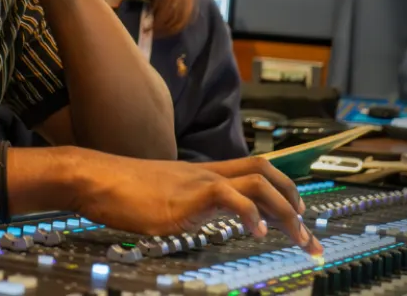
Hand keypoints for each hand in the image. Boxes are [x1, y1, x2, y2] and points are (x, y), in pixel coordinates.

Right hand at [72, 153, 322, 257]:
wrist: (98, 180)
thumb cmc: (124, 194)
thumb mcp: (166, 201)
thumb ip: (191, 207)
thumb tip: (206, 221)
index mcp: (206, 176)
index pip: (255, 174)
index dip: (282, 192)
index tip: (298, 219)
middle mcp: (209, 174)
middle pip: (266, 172)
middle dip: (294, 200)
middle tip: (309, 233)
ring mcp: (200, 182)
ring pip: (258, 181)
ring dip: (284, 208)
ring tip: (298, 234)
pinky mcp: (189, 195)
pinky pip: (230, 196)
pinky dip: (250, 214)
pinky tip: (257, 232)